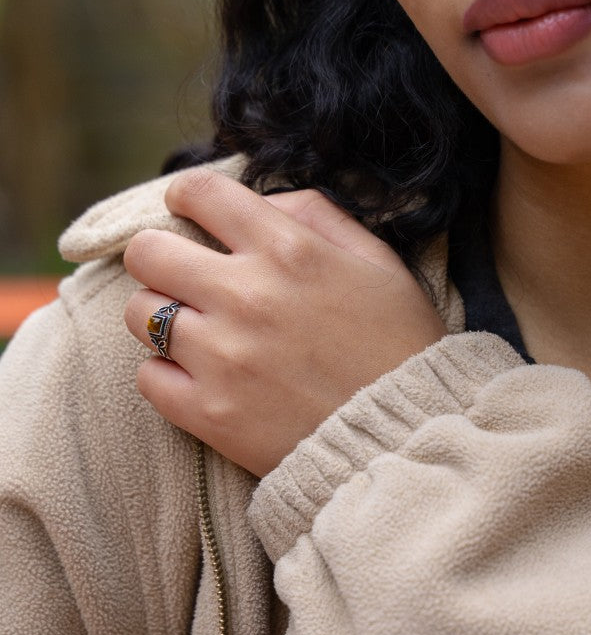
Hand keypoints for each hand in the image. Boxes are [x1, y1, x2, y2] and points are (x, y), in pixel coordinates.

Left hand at [123, 169, 445, 476]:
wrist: (407, 442)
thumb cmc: (400, 349)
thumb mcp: (379, 264)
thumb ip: (319, 217)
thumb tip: (262, 205)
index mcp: (289, 250)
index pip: (200, 193)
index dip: (187, 197)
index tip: (190, 213)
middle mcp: (246, 295)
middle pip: (147, 251)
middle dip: (161, 257)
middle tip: (183, 278)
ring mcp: (222, 357)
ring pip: (140, 313)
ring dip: (162, 318)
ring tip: (196, 333)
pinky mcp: (209, 413)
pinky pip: (148, 377)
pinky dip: (166, 375)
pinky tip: (199, 378)